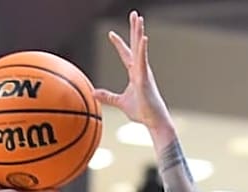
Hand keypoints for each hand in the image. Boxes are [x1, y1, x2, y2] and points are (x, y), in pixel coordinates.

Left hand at [94, 11, 172, 130]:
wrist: (153, 121)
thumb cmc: (141, 112)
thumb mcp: (120, 102)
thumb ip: (108, 96)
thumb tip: (93, 92)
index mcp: (135, 73)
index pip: (126, 54)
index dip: (119, 44)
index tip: (111, 33)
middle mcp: (141, 69)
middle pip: (136, 45)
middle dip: (134, 30)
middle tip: (134, 14)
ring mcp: (144, 72)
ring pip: (141, 49)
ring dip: (139, 33)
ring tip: (139, 19)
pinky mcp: (145, 79)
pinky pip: (143, 61)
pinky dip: (142, 50)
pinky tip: (143, 38)